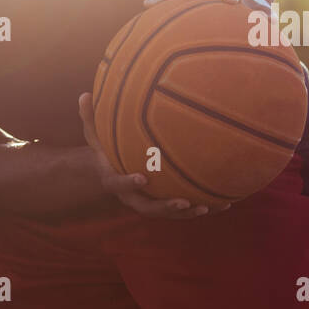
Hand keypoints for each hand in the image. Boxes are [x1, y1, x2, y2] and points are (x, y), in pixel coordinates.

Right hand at [78, 93, 225, 219]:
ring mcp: (148, 202)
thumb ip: (89, 117)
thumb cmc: (104, 150)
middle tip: (182, 202)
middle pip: (148, 209)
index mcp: (114, 180)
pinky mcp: (163, 203)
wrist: (110, 171)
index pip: (119, 184)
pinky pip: (183, 209)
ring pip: (168, 214)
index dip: (129, 183)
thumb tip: (84, 94)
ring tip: (207, 207)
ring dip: (188, 213)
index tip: (142, 177)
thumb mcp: (94, 134)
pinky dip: (203, 207)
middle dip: (166, 207)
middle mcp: (131, 197)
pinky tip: (225, 204)